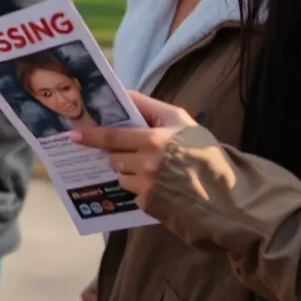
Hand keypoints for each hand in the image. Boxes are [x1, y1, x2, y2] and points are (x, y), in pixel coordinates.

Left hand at [70, 91, 192, 206]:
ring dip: (129, 173)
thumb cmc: (202, 152)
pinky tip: (158, 187)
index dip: (90, 136)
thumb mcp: (180, 120)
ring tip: (154, 172)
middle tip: (136, 153)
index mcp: (152, 141)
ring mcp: (146, 187)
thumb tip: (122, 94)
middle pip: (113, 159)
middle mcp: (145, 165)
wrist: (227, 192)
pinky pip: (132, 194)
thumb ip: (149, 107)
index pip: (111, 137)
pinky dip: (140, 189)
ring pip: (120, 177)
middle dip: (119, 156)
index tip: (73, 135)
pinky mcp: (148, 206)